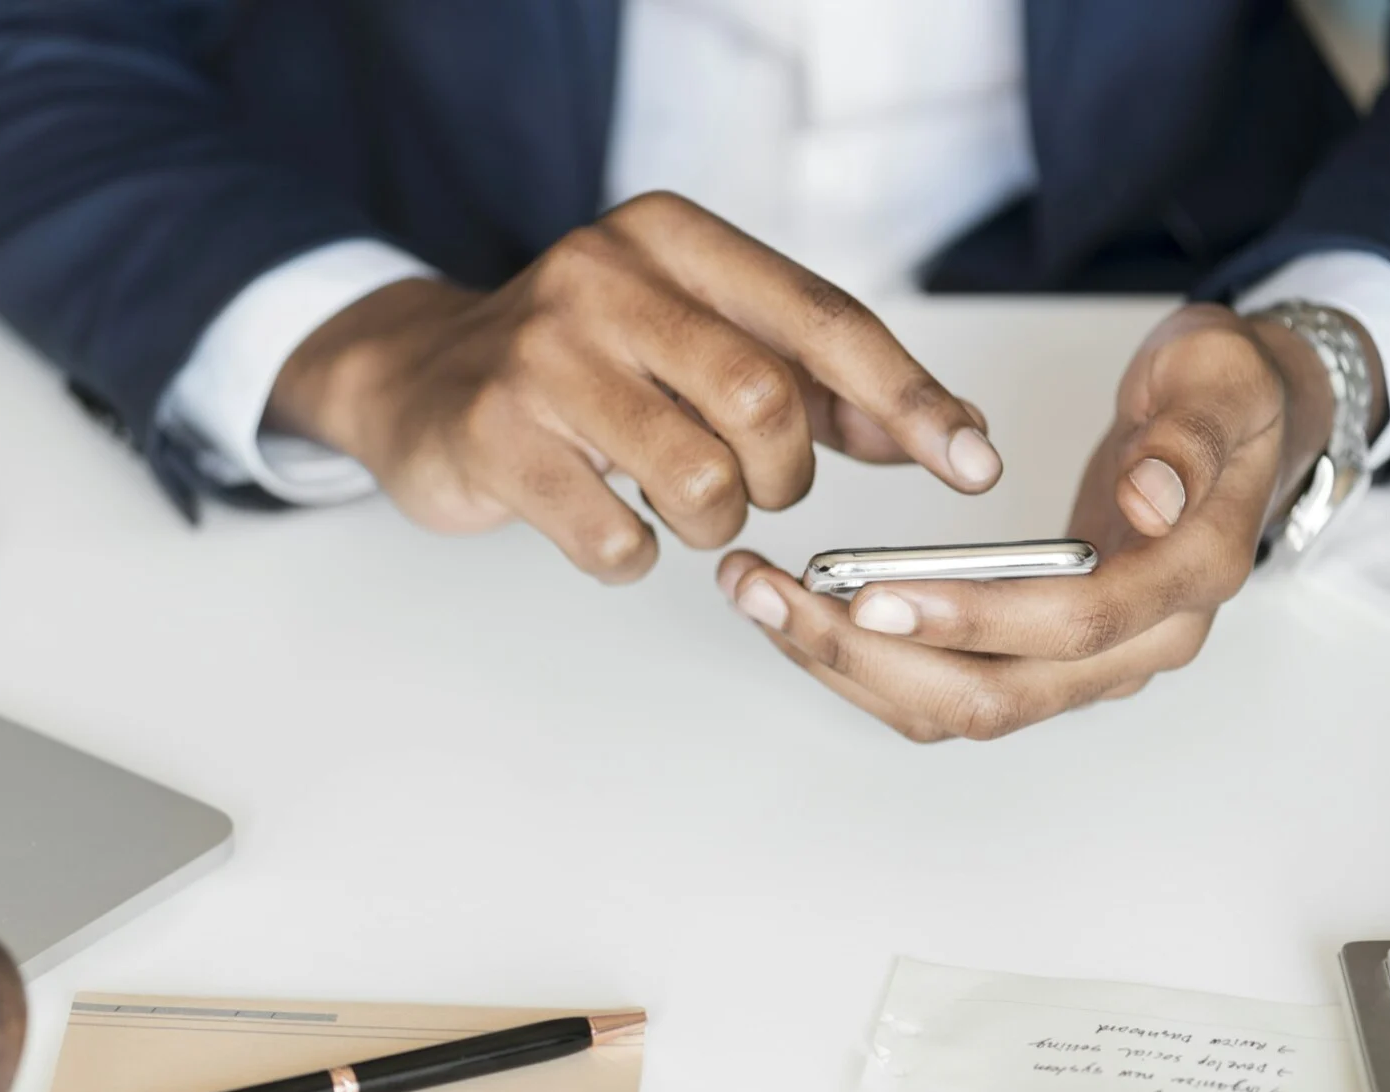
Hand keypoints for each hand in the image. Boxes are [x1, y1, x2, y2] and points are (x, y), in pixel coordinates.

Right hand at [270, 191, 999, 582]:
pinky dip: (631, 556)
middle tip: (752, 489)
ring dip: (710, 525)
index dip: (909, 400)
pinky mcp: (493, 436)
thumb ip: (812, 379)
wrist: (418, 381)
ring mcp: (540, 356)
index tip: (971, 463)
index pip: (821, 320)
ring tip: (672, 505)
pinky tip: (604, 524)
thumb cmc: (581, 364)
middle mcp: (602, 277)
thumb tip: (939, 432)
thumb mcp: (695, 338)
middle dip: (781, 479)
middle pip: (765, 405)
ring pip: (699, 482)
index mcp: (669, 237)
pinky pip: (617, 540)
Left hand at [718, 303, 1383, 740]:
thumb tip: (1150, 499)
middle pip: (993, 694)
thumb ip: (1186, 437)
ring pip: (954, 707)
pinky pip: (943, 687)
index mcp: (1189, 579)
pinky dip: (864, 661)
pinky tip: (799, 612)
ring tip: (757, 596)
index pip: (1075, 625)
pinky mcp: (1040, 658)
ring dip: (846, 665)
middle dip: (867, 655)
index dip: (972, 617)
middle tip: (768, 592)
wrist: (1235, 428)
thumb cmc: (1221, 397)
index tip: (872, 594)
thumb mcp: (1218, 378)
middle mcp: (1140, 644)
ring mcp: (1088, 664)